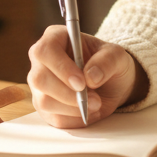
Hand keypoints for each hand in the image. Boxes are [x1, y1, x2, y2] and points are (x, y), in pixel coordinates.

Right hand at [27, 26, 147, 127]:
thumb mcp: (117, 56)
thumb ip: (106, 61)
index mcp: (55, 38)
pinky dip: (74, 118)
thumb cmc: (109, 63)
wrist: (111, 84)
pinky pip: (53, 118)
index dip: (61, 67)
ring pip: (44, 102)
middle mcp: (41, 61)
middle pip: (39, 79)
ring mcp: (40, 85)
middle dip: (68, 94)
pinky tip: (88, 111)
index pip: (45, 50)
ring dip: (73, 108)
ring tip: (96, 103)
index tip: (82, 82)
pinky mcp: (44, 106)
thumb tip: (90, 77)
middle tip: (94, 98)